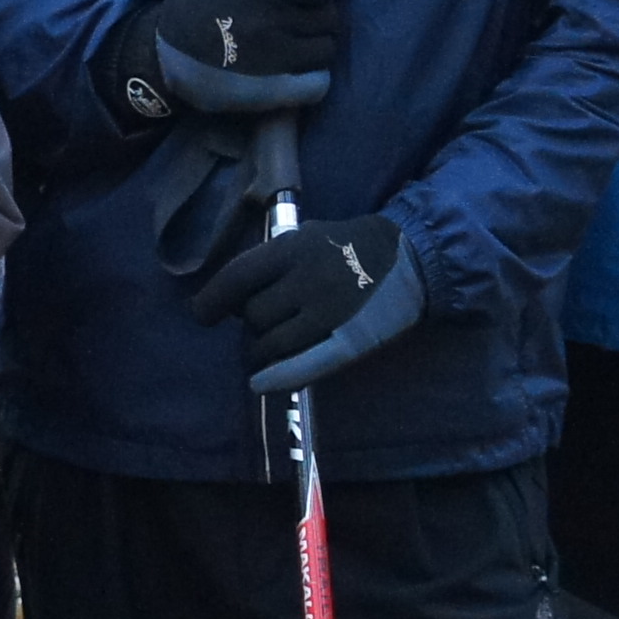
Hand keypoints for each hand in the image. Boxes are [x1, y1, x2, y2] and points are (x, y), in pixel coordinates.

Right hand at [117, 0, 344, 124]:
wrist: (169, 49)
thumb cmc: (214, 2)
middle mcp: (269, 20)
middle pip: (330, 16)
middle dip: (317, 17)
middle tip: (295, 22)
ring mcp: (272, 58)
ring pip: (327, 49)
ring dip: (315, 46)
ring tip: (292, 46)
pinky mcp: (272, 92)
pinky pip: (319, 84)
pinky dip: (314, 78)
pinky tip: (299, 72)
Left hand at [188, 211, 426, 391]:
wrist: (414, 256)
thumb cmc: (353, 244)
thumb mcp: (309, 234)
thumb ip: (274, 259)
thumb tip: (234, 291)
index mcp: (293, 248)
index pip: (236, 278)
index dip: (212, 301)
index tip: (204, 314)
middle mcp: (307, 280)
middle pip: (254, 316)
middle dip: (253, 323)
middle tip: (268, 321)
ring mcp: (329, 314)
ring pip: (272, 345)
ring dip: (263, 351)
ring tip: (272, 347)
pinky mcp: (350, 342)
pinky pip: (305, 367)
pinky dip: (278, 378)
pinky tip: (259, 384)